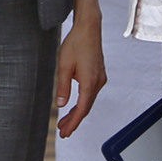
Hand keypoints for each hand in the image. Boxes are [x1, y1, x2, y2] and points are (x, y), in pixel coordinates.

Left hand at [56, 17, 105, 137]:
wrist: (89, 28)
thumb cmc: (76, 44)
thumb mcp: (64, 66)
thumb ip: (63, 87)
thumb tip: (61, 105)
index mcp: (89, 82)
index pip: (82, 109)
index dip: (73, 123)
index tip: (65, 132)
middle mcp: (98, 82)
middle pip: (86, 108)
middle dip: (74, 121)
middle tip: (63, 132)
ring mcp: (100, 78)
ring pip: (89, 101)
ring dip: (77, 112)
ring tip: (65, 122)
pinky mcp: (99, 75)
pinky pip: (90, 94)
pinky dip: (82, 103)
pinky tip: (74, 106)